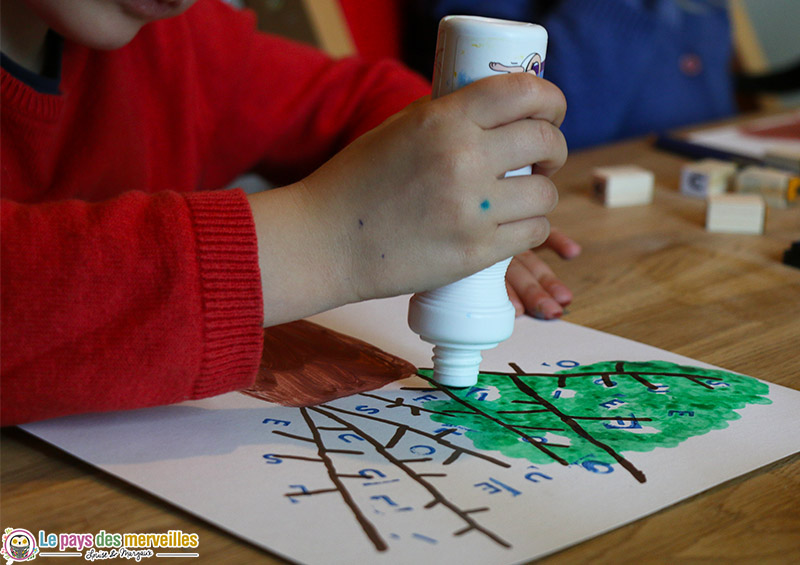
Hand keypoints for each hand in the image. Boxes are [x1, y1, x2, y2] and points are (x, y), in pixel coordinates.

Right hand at [248, 72, 566, 325]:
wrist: (326, 241)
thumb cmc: (357, 182)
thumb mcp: (399, 129)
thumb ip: (449, 115)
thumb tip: (499, 109)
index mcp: (444, 120)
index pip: (522, 92)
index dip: (550, 99)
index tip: (552, 112)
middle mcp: (463, 158)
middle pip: (544, 141)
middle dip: (553, 148)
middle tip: (543, 159)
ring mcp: (472, 209)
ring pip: (546, 194)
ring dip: (541, 194)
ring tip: (523, 198)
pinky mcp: (475, 252)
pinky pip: (533, 233)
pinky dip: (531, 228)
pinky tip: (514, 225)